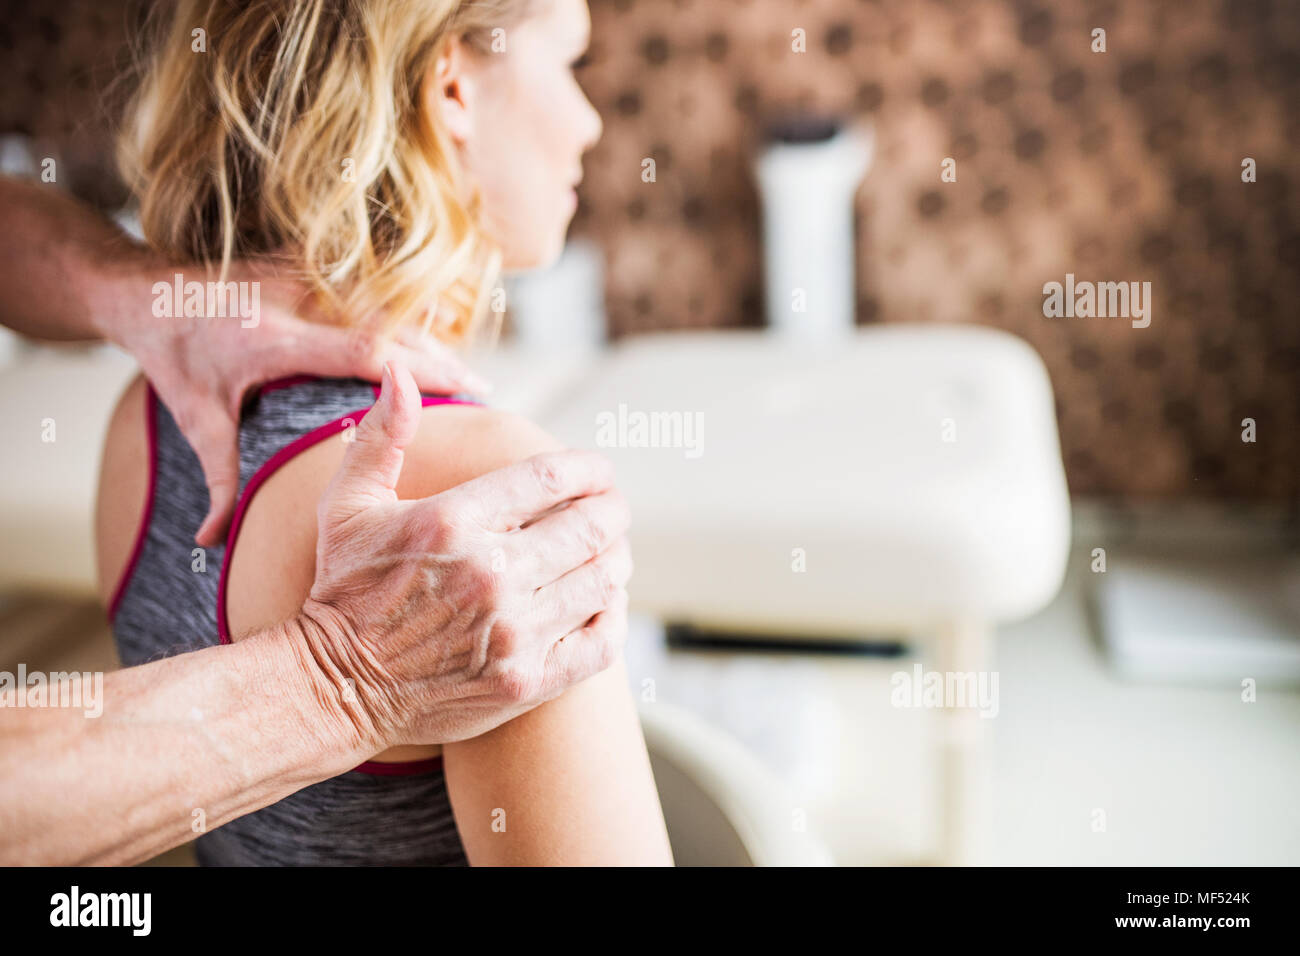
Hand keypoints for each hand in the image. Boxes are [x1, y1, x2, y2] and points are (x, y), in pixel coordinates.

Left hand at [104, 258, 490, 546]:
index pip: (366, 351)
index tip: (463, 387)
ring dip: (429, 334)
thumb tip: (211, 543)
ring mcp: (307, 278)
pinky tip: (435, 332)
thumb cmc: (171, 354)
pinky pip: (369, 288)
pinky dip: (403, 311)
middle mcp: (302, 303)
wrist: (142, 285)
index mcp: (278, 341)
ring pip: (386, 301)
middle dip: (441, 356)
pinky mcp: (308, 266)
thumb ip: (218, 481)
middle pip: (391, 324)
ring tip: (466, 371)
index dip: (421, 366)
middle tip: (483, 388)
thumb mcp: (194, 418)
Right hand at [289, 361, 631, 751]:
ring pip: (603, 580)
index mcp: (452, 521)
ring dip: (617, 559)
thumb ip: (382, 434)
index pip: (553, 477)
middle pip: (590, 526)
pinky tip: (605, 603)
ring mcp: (512, 632)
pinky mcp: (525, 681)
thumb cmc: (344, 589)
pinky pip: (601, 642)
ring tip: (611, 551)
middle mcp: (489, 574)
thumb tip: (401, 370)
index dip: (591, 468)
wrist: (336, 689)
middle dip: (612, 510)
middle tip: (613, 508)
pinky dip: (615, 616)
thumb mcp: (347, 504)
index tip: (600, 470)